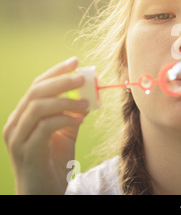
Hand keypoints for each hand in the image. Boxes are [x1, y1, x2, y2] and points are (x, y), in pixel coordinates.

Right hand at [3, 57, 89, 193]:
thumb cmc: (53, 163)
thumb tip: (87, 95)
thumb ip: (71, 114)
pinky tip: (80, 119)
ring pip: (38, 107)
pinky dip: (64, 119)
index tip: (75, 61)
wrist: (43, 195)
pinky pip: (44, 127)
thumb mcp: (65, 134)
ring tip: (86, 104)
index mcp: (23, 116)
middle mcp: (15, 124)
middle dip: (61, 81)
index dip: (55, 72)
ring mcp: (18, 138)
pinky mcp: (27, 152)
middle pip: (36, 92)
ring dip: (65, 100)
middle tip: (83, 77)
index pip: (37, 86)